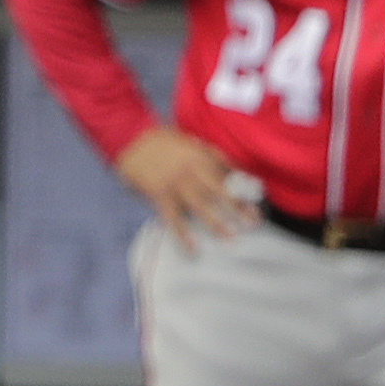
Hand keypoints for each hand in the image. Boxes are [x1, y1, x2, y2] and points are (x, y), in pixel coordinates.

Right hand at [115, 126, 253, 252]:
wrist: (128, 136)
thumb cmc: (159, 138)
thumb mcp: (188, 139)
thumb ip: (209, 153)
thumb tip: (232, 169)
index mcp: (200, 155)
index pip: (226, 174)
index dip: (242, 189)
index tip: (256, 202)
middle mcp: (191, 170)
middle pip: (219, 191)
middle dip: (237, 207)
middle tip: (253, 223)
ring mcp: (175, 183)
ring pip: (200, 206)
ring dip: (216, 222)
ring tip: (231, 238)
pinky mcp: (159, 194)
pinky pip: (173, 218)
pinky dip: (182, 234)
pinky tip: (192, 248)